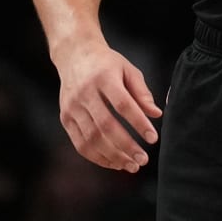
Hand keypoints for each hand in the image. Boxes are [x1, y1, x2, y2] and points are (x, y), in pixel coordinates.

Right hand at [56, 40, 161, 171]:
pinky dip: (97, 157)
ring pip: (92, 138)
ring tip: (131, 165)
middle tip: (143, 159)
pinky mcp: (64, 118)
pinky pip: (80, 143)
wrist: (74, 55)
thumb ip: (142, 92)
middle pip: (106, 125)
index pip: (122, 104)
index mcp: (103, 77)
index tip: (153, 138)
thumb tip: (157, 114)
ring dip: (113, 156)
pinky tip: (114, 162)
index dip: (138, 123)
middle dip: (126, 146)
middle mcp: (84, 92)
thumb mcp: (128, 70)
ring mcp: (72, 107)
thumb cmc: (107, 64)